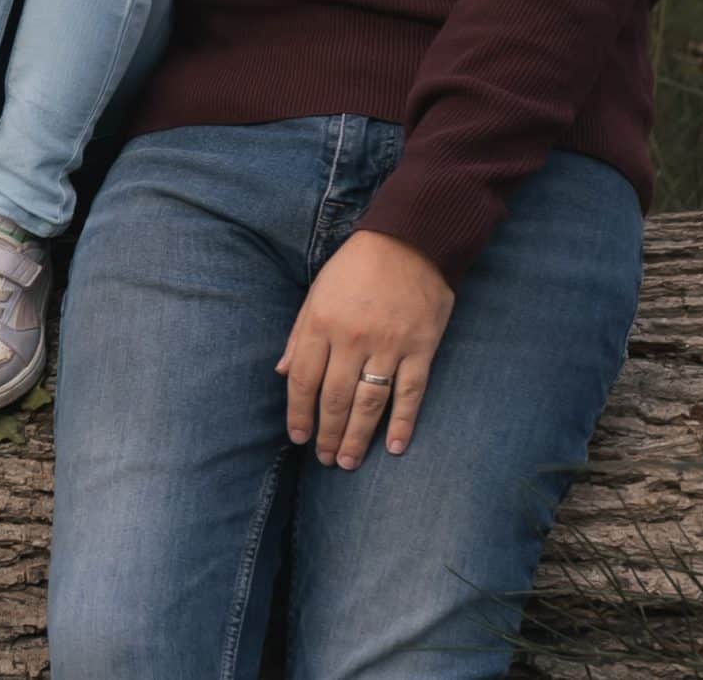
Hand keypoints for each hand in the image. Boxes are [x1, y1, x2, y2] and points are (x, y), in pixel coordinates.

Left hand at [277, 230, 455, 467]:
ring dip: (357, 438)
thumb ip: (299, 334)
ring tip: (349, 462)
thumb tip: (281, 372)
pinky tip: (395, 447)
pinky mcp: (421, 348)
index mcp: (321, 323)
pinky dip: (403, 423)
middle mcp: (352, 339)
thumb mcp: (317, 292)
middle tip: (325, 459)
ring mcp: (389, 346)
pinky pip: (411, 394)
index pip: (302, 380)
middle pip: (335, 399)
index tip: (297, 437)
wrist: (411, 240)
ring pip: (369, 404)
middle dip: (327, 434)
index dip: (298, 414)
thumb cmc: (357, 266)